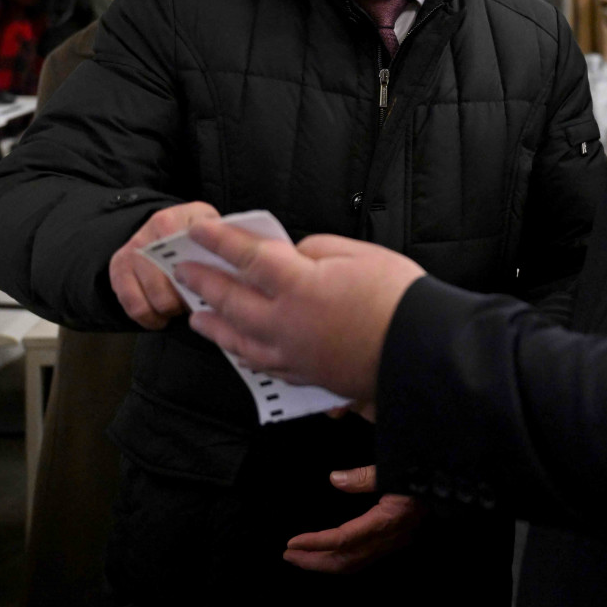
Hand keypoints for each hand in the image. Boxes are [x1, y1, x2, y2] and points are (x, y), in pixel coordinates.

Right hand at [107, 201, 219, 328]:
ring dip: (165, 311)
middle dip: (183, 302)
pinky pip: (129, 303)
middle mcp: (152, 232)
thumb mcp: (217, 231)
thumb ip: (223, 247)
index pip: (189, 259)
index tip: (209, 292)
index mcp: (180, 220)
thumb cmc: (198, 237)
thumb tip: (230, 269)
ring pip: (149, 299)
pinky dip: (146, 317)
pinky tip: (159, 318)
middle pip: (169, 286)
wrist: (168, 225)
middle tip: (192, 303)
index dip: (201, 283)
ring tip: (177, 309)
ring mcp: (133, 248)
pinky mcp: (118, 265)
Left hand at [176, 227, 424, 399]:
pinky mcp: (308, 375)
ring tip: (197, 317)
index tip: (200, 230)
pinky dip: (245, 356)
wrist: (422, 352)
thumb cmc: (398, 297)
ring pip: (239, 340)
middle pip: (232, 300)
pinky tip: (239, 352)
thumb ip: (317, 250)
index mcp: (298, 285)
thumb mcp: (359, 254)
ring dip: (214, 326)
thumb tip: (294, 256)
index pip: (247, 257)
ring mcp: (293, 354)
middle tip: (184, 271)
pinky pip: (264, 366)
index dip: (220, 241)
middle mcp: (285, 323)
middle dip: (204, 282)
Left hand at [284, 465, 424, 572]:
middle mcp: (388, 539)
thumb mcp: (394, 468)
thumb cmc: (422, 474)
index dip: (316, 543)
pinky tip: (328, 554)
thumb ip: (364, 477)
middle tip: (287, 555)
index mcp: (386, 521)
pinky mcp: (393, 541)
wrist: (451, 485)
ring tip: (300, 557)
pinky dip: (340, 560)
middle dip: (314, 561)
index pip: (343, 539)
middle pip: (345, 560)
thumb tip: (334, 479)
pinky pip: (361, 559)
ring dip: (324, 563)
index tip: (292, 542)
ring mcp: (392, 543)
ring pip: (353, 563)